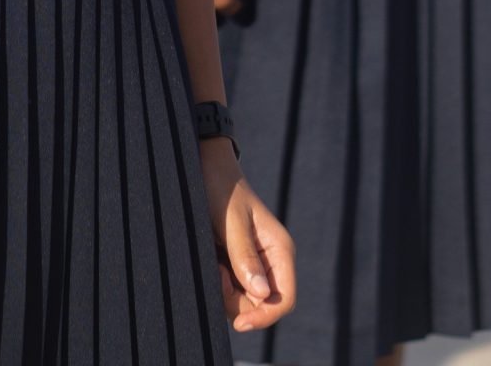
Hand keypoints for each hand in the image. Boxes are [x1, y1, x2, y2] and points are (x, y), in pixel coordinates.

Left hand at [200, 140, 296, 333]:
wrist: (206, 167)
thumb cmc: (221, 189)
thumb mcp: (231, 222)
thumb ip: (245, 257)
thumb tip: (262, 294)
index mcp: (280, 251)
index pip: (284, 300)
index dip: (264, 316)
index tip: (239, 322)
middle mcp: (272, 261)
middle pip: (261, 305)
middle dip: (237, 300)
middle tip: (217, 273)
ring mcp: (255, 264)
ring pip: (244, 300)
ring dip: (225, 291)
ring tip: (212, 262)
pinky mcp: (238, 263)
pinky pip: (231, 289)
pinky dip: (218, 283)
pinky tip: (210, 263)